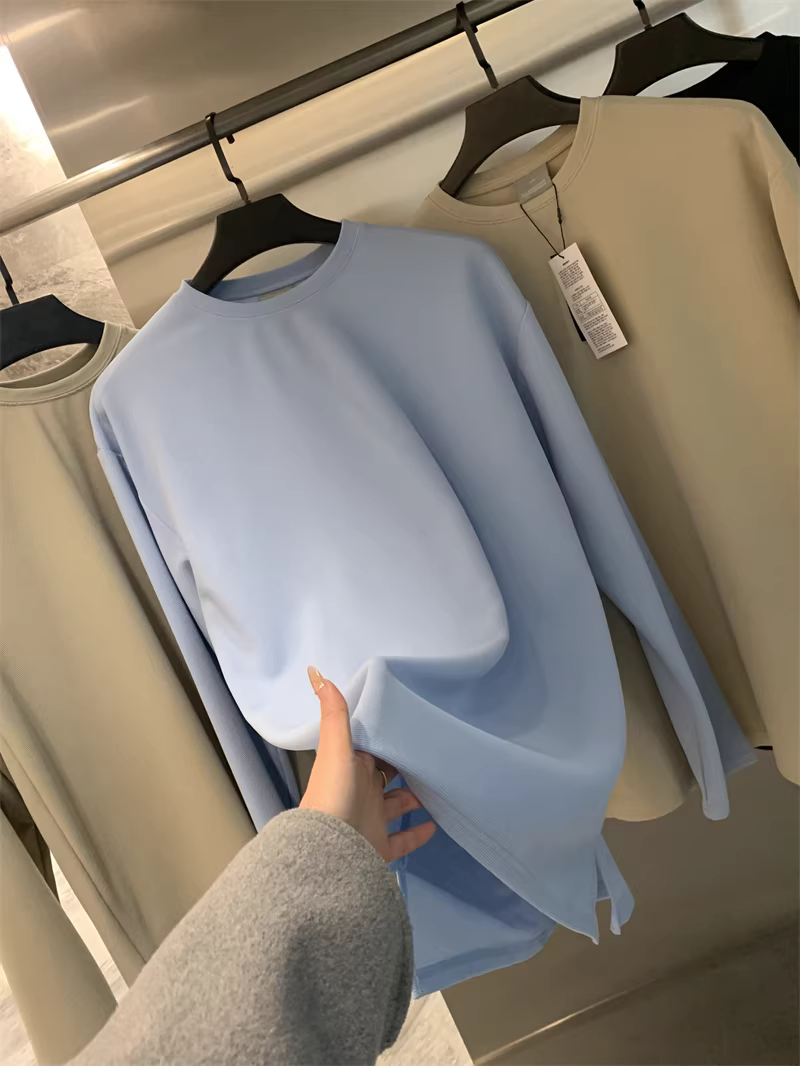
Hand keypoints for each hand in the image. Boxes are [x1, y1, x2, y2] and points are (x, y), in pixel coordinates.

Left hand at [300, 666, 435, 861]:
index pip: (371, 746)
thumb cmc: (335, 794)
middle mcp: (359, 791)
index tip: (411, 720)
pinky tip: (435, 825)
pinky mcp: (379, 846)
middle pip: (386, 775)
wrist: (330, 852)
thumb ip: (335, 715)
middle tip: (433, 752)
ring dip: (415, 797)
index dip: (387, 734)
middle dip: (405, 765)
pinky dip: (417, 833)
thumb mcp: (336, 749)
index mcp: (349, 766)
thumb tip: (316, 672)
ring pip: (396, 805)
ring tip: (441, 785)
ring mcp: (369, 820)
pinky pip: (402, 840)